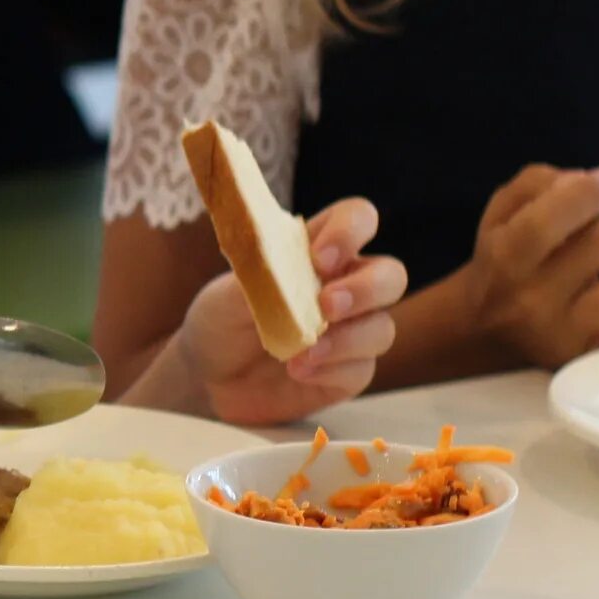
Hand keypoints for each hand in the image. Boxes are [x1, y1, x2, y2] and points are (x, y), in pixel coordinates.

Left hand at [170, 199, 403, 424]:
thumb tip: (285, 265)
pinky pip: (362, 370)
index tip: (319, 258)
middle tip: (326, 305)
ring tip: (303, 350)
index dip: (350, 231)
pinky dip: (331, 370)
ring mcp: (352, 331)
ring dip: (346, 339)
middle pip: (392, 275)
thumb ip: (261, 275)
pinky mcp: (349, 373)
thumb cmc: (220, 322)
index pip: (357, 219)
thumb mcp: (226, 293)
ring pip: (382, 328)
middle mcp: (345, 286)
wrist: (207, 379)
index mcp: (316, 252)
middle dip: (367, 288)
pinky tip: (297, 371)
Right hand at [460, 165, 598, 370]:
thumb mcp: (498, 215)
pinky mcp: (588, 353)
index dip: (591, 190)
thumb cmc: (501, 262)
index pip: (551, 218)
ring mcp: (565, 333)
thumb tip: (596, 178)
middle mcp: (532, 301)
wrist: (485, 330)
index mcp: (505, 258)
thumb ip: (538, 184)